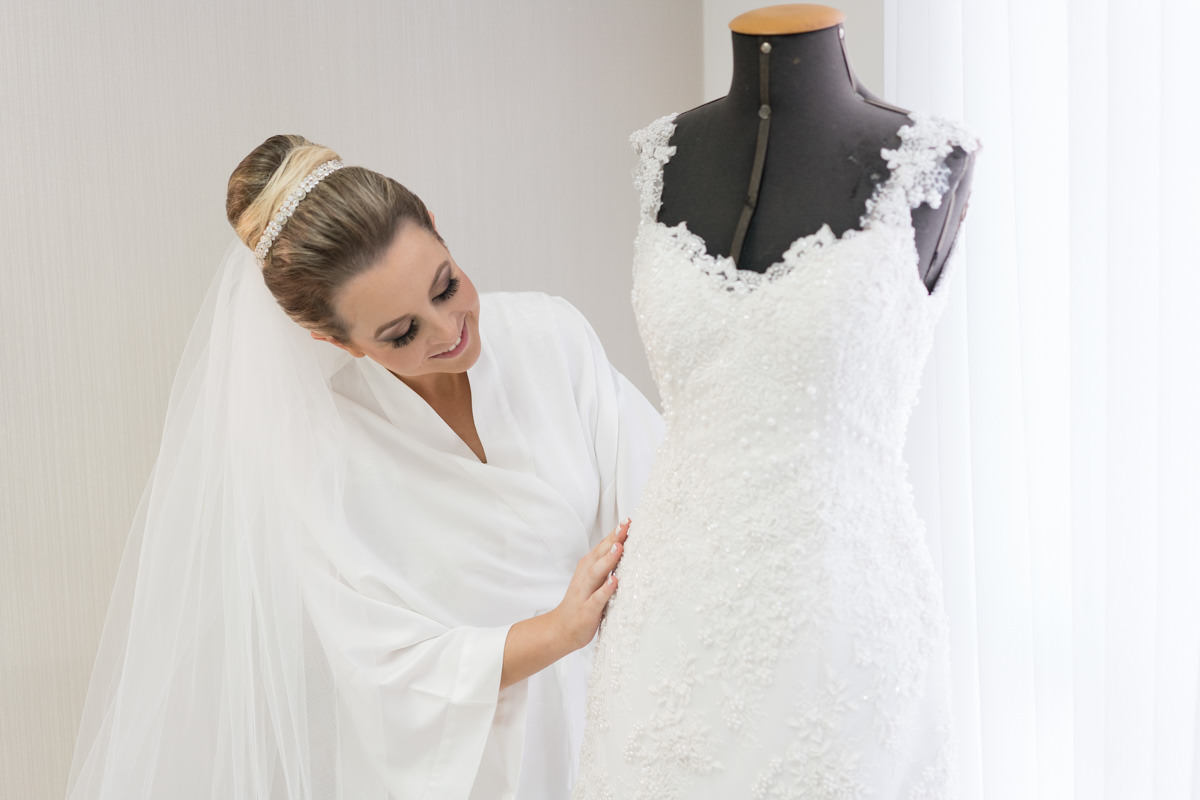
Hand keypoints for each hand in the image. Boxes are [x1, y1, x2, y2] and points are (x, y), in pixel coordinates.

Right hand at [551, 518, 630, 651]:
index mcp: (588, 568)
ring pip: (596, 573)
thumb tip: (626, 548)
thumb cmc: (581, 602)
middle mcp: (585, 577)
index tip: (629, 520)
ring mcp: (585, 593)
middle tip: (626, 525)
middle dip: (613, 539)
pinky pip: (596, 599)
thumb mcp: (593, 580)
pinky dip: (605, 589)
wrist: (560, 628)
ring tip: (619, 547)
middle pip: (599, 554)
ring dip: (608, 560)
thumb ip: (607, 565)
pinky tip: (614, 581)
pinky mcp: (586, 610)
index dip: (615, 533)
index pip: (603, 546)